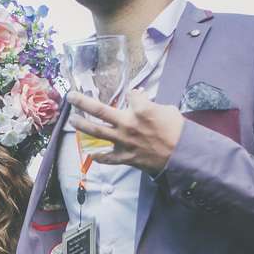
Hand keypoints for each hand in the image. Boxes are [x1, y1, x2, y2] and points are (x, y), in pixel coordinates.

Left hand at [68, 89, 183, 174]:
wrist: (183, 155)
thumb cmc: (178, 131)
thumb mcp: (167, 110)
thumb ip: (151, 104)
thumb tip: (142, 101)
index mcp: (141, 109)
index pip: (130, 95)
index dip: (134, 95)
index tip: (136, 97)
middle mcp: (128, 123)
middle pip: (99, 110)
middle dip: (82, 102)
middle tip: (71, 97)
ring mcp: (124, 141)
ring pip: (97, 132)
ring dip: (83, 125)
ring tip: (73, 120)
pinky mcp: (126, 156)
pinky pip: (108, 158)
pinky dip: (99, 157)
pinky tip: (92, 154)